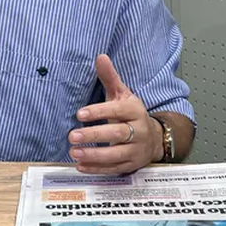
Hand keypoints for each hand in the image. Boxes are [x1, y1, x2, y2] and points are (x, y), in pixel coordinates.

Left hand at [67, 54, 161, 174]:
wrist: (153, 138)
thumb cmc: (131, 114)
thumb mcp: (122, 94)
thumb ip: (110, 78)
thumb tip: (100, 56)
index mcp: (135, 110)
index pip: (117, 110)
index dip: (99, 112)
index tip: (80, 114)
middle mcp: (139, 130)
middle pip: (117, 133)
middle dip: (94, 135)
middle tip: (72, 136)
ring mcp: (136, 149)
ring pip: (116, 154)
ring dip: (94, 155)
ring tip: (74, 153)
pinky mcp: (132, 165)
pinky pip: (114, 168)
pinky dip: (97, 169)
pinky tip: (81, 166)